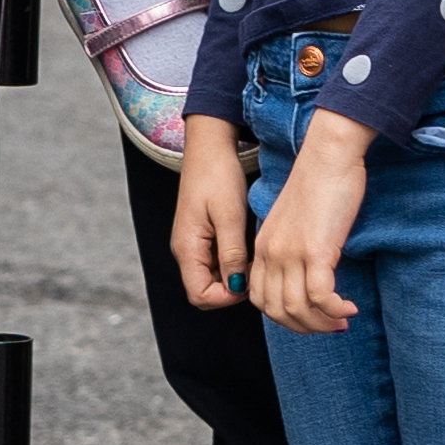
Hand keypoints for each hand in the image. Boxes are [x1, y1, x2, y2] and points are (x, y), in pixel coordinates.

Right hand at [171, 122, 251, 307]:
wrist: (209, 147)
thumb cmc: (218, 175)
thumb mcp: (229, 215)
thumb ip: (231, 253)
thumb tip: (237, 286)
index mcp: (187, 248)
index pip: (200, 296)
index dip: (227, 297)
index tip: (252, 281)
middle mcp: (186, 251)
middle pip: (206, 291)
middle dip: (233, 288)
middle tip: (258, 270)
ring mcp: (194, 245)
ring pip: (214, 278)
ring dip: (235, 274)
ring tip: (256, 257)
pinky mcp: (203, 237)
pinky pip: (217, 262)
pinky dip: (234, 261)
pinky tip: (250, 247)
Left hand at [243, 115, 366, 333]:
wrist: (328, 156)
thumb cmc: (318, 184)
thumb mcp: (294, 222)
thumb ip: (291, 248)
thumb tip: (306, 274)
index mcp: (262, 247)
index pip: (260, 300)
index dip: (285, 318)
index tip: (310, 318)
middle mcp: (271, 254)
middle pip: (277, 311)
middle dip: (305, 327)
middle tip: (330, 326)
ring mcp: (291, 253)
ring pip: (298, 309)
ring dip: (322, 323)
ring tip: (343, 320)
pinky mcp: (316, 251)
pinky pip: (320, 296)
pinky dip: (335, 310)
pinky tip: (349, 308)